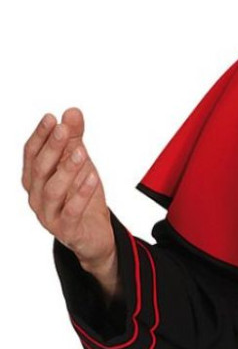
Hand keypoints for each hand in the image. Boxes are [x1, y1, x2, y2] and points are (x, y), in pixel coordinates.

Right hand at [23, 107, 116, 285]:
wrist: (94, 236)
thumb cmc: (81, 198)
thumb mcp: (80, 164)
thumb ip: (75, 139)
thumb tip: (72, 112)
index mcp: (34, 178)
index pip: (31, 153)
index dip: (40, 135)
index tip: (52, 118)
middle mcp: (36, 196)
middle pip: (40, 169)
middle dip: (52, 147)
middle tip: (64, 129)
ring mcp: (48, 215)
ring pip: (52, 190)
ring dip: (66, 169)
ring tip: (82, 153)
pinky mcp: (65, 230)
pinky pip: (71, 211)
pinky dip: (81, 194)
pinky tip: (92, 178)